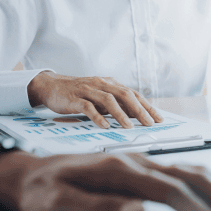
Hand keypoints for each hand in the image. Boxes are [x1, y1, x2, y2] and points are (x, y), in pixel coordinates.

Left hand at [0, 151, 210, 210]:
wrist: (33, 173)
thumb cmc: (45, 192)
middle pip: (195, 176)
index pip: (172, 191)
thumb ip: (96, 209)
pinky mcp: (147, 171)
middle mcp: (140, 162)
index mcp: (122, 170)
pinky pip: (188, 177)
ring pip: (197, 173)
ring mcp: (146, 164)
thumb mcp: (57, 205)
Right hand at [27, 71, 162, 128]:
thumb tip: (136, 116)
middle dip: (139, 110)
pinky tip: (105, 126)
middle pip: (125, 95)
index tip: (159, 118)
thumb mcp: (100, 96)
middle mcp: (102, 84)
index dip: (147, 106)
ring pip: (108, 100)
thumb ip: (116, 104)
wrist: (51, 85)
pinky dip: (98, 117)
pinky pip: (88, 107)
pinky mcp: (75, 98)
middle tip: (149, 124)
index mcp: (110, 83)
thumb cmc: (79, 93)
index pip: (133, 94)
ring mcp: (88, 90)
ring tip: (129, 127)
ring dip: (121, 114)